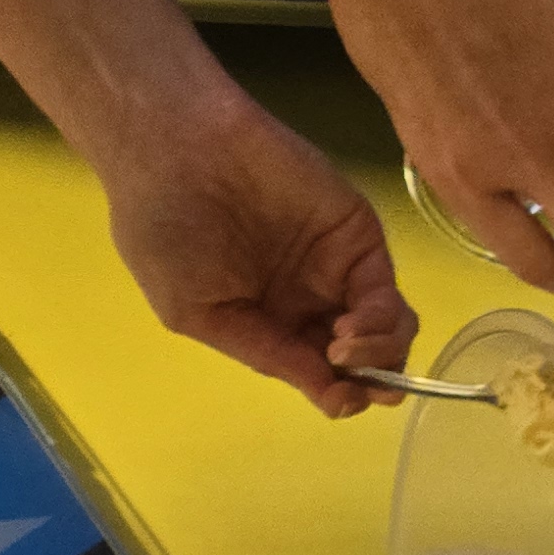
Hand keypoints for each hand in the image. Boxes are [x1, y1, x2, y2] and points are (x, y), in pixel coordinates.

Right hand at [101, 82, 417, 417]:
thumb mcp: (197, 310)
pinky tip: (353, 326)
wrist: (179, 151)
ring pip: (387, 329)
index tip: (343, 403)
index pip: (317, 370)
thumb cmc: (166, 232)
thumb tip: (322, 389)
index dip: (338, 394)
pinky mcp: (359, 238)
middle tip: (363, 387)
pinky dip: (382, 320)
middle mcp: (308, 301)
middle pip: (364, 357)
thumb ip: (263, 350)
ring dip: (381, 355)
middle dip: (373, 381)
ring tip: (344, 348)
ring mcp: (337, 269)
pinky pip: (387, 290)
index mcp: (266, 321)